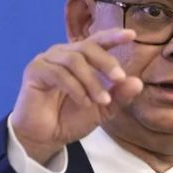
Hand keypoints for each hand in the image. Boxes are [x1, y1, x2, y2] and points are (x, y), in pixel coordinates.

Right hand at [9, 28, 143, 164]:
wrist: (46, 137)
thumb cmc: (71, 119)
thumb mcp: (102, 109)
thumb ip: (119, 96)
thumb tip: (138, 82)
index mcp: (81, 58)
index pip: (98, 41)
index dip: (113, 36)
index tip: (132, 35)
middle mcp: (63, 53)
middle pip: (87, 47)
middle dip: (106, 62)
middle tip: (119, 78)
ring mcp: (48, 60)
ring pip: (74, 60)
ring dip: (91, 81)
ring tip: (101, 100)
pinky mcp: (35, 70)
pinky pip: (58, 73)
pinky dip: (75, 88)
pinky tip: (84, 102)